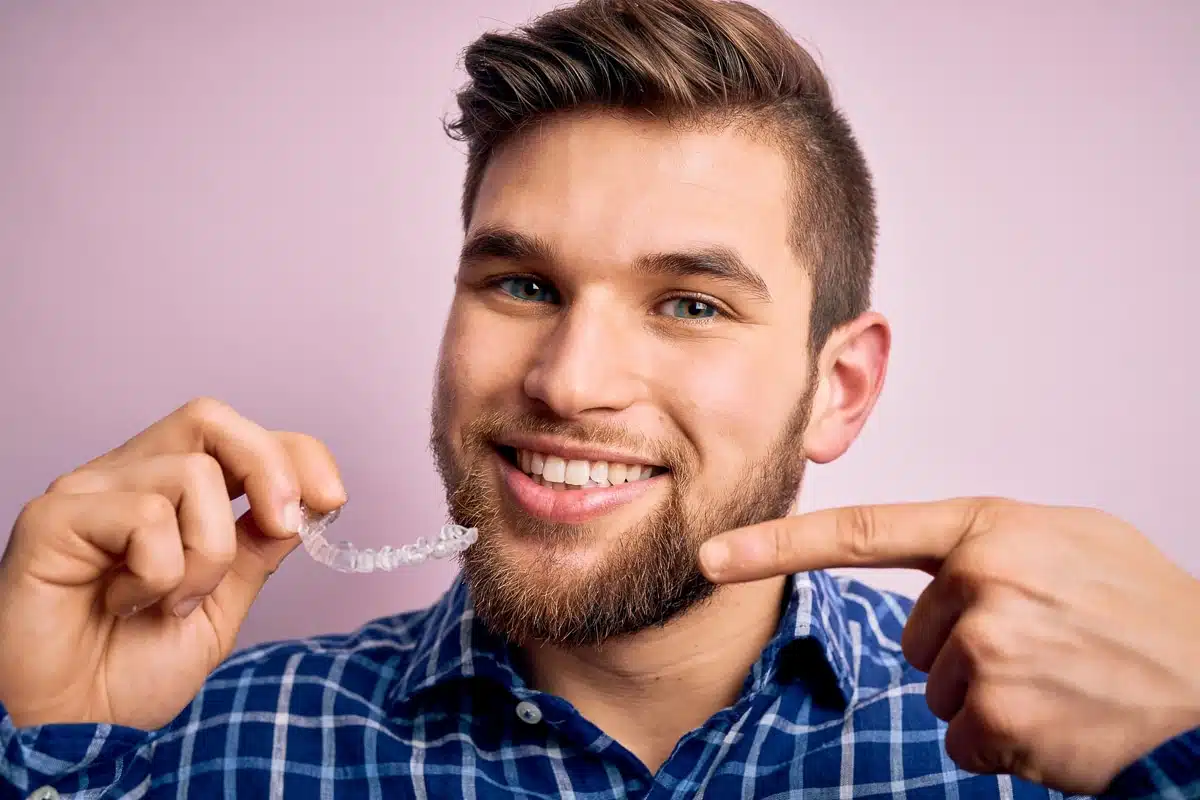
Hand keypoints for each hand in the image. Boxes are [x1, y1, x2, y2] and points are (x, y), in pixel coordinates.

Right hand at [0, 397, 345, 730]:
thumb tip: (302, 503)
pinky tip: (124, 604)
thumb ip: (256, 549)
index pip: (239, 435)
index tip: (331, 503)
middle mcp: (125, 478)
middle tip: (284, 526)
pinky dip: (158, 571)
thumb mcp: (221, 604)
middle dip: (268, 467)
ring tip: (171, 603)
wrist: (73, 732)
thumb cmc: (130, 670)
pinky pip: (144, 516)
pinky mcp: (52, 518)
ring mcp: (87, 493)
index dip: (296, 454)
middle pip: (210, 420)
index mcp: (168, 492)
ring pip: (191, 475)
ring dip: (208, 554)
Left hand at [699, 497, 1199, 793]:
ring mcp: (988, 649)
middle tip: (1045, 648)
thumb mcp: (1073, 541)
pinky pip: (966, 739)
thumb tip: (939, 566)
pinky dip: (1005, 743)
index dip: (777, 544)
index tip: (713, 554)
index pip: (862, 531)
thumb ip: (993, 543)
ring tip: (1062, 682)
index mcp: (990, 529)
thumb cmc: (1146, 613)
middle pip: (915, 637)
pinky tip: (1061, 723)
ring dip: (989, 698)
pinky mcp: (1000, 715)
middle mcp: (980, 580)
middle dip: (964, 652)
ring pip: (938, 690)